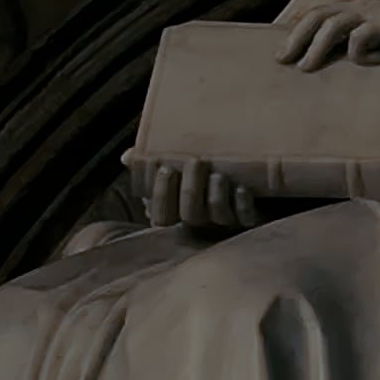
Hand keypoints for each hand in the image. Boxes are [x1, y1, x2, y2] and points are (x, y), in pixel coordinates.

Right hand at [129, 155, 259, 234]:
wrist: (246, 176)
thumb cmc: (200, 171)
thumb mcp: (173, 165)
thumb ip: (148, 161)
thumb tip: (128, 157)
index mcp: (177, 212)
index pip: (162, 215)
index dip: (162, 196)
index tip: (165, 168)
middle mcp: (200, 221)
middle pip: (191, 216)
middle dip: (191, 190)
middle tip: (195, 161)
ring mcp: (225, 222)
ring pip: (218, 217)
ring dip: (216, 196)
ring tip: (218, 175)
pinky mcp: (251, 219)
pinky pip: (246, 218)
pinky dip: (243, 204)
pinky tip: (242, 189)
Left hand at [278, 0, 379, 70]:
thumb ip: (372, 34)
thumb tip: (346, 50)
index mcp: (362, 4)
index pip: (323, 8)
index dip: (301, 23)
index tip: (286, 43)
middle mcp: (364, 4)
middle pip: (318, 13)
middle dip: (296, 36)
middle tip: (281, 58)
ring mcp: (374, 12)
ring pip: (331, 25)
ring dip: (315, 47)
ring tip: (306, 68)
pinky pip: (360, 40)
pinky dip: (361, 55)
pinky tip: (379, 61)